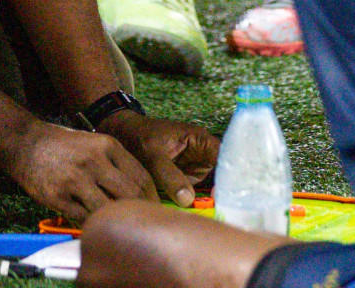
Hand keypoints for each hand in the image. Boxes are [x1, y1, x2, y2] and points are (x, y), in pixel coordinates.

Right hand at [3, 120, 159, 221]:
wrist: (26, 143)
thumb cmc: (65, 146)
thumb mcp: (96, 144)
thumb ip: (118, 164)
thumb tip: (144, 194)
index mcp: (107, 146)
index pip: (142, 178)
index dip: (152, 199)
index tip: (153, 211)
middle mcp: (93, 161)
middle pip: (130, 196)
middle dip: (138, 213)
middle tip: (141, 224)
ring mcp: (74, 180)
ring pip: (107, 210)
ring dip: (114, 221)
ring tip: (118, 227)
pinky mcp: (58, 197)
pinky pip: (84, 219)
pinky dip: (93, 225)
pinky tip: (96, 225)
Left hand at [98, 110, 220, 208]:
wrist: (122, 137)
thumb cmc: (139, 139)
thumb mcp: (153, 156)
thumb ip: (170, 176)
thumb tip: (189, 200)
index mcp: (200, 141)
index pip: (227, 157)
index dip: (232, 176)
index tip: (232, 198)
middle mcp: (203, 155)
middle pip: (223, 175)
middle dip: (226, 194)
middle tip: (230, 214)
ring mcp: (196, 168)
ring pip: (212, 188)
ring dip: (213, 202)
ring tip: (221, 217)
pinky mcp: (187, 180)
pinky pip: (196, 194)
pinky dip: (199, 205)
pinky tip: (205, 217)